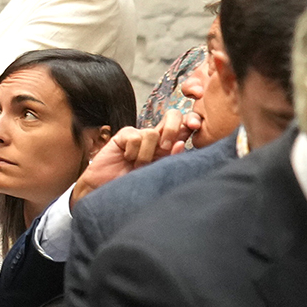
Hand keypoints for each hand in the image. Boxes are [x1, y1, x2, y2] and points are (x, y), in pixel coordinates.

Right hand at [72, 109, 192, 204]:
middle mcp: (157, 138)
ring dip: (145, 155)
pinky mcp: (124, 135)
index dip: (192, 121)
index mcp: (170, 146)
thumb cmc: (136, 186)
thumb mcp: (160, 173)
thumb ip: (172, 159)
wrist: (110, 191)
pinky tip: (126, 158)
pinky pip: (135, 137)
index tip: (195, 127)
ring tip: (137, 166)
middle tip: (165, 147)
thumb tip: (182, 143)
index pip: (186, 126)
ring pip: (152, 134)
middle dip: (172, 128)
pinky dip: (132, 152)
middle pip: (173, 116)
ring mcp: (140, 135)